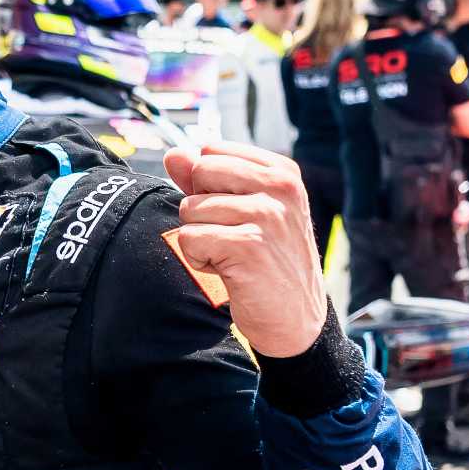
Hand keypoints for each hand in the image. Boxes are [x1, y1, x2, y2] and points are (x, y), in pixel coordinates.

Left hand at [162, 140, 325, 357]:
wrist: (295, 318)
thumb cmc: (267, 261)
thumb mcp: (243, 211)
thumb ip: (206, 180)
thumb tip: (173, 154)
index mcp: (282, 172)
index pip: (210, 151)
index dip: (207, 185)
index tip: (234, 213)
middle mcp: (280, 188)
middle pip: (199, 173)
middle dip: (200, 209)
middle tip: (229, 235)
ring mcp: (267, 215)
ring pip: (190, 209)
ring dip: (200, 238)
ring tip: (232, 255)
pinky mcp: (248, 245)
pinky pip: (189, 238)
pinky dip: (199, 259)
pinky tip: (228, 270)